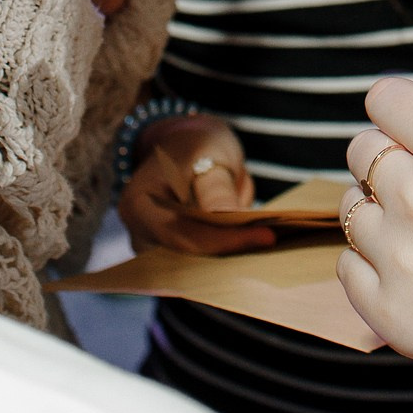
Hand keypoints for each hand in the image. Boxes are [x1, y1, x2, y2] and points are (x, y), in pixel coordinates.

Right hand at [116, 114, 278, 255]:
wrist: (187, 147)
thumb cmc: (195, 145)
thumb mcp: (207, 154)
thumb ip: (216, 190)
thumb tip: (234, 221)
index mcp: (139, 206)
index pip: (183, 236)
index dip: (226, 241)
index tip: (267, 237)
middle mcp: (140, 234)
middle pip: (188, 259)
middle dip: (230, 254)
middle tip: (272, 244)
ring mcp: (154, 247)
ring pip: (196, 267)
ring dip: (231, 259)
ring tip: (267, 244)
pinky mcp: (173, 254)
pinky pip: (202, 263)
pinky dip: (227, 255)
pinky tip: (254, 245)